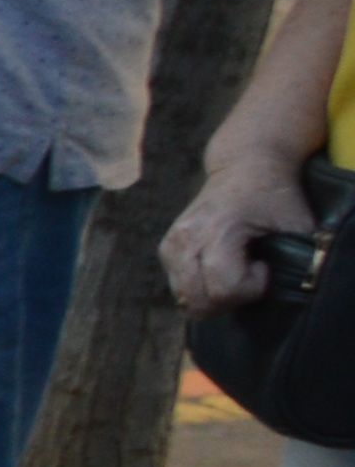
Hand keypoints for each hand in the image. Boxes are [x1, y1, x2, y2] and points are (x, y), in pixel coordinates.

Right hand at [167, 157, 315, 317]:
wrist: (244, 166)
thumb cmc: (274, 195)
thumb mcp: (296, 223)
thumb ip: (299, 258)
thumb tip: (299, 287)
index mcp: (217, 230)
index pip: (223, 288)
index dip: (252, 289)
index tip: (265, 267)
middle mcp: (186, 238)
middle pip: (198, 300)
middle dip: (230, 299)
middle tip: (249, 278)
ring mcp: (171, 243)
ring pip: (184, 298)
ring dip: (213, 297)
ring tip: (234, 274)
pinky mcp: (166, 248)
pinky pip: (178, 287)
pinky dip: (199, 290)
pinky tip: (219, 271)